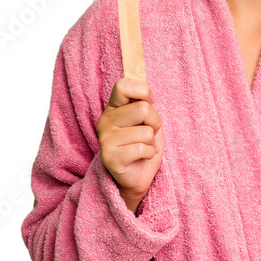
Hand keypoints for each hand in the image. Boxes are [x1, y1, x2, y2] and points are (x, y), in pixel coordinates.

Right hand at [97, 78, 164, 211]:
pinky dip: (149, 154)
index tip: (150, 103)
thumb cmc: (143, 144)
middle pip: (143, 109)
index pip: (123, 85)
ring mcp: (105, 139)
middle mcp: (105, 120)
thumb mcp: (147, 120)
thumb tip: (147, 95)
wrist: (138, 176)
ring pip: (145, 132)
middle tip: (149, 133)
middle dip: (156, 122)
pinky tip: (141, 157)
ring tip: (143, 147)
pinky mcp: (109, 157)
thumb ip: (145, 104)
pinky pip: (142, 149)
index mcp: (114, 108)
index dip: (144, 91)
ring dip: (152, 142)